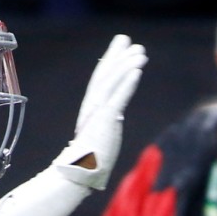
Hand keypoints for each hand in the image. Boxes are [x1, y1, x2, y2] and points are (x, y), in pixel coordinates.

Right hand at [54, 34, 147, 190]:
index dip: (111, 60)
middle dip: (118, 56)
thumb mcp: (99, 137)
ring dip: (127, 65)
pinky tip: (137, 70)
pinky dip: (127, 83)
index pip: (101, 80)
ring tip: (140, 52)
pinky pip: (118, 98)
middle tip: (129, 40)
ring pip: (113, 82)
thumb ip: (105, 123)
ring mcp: (98, 113)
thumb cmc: (88, 162)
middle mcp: (92, 107)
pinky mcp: (105, 121)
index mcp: (91, 109)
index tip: (120, 46)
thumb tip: (112, 117)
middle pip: (105, 75)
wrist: (76, 175)